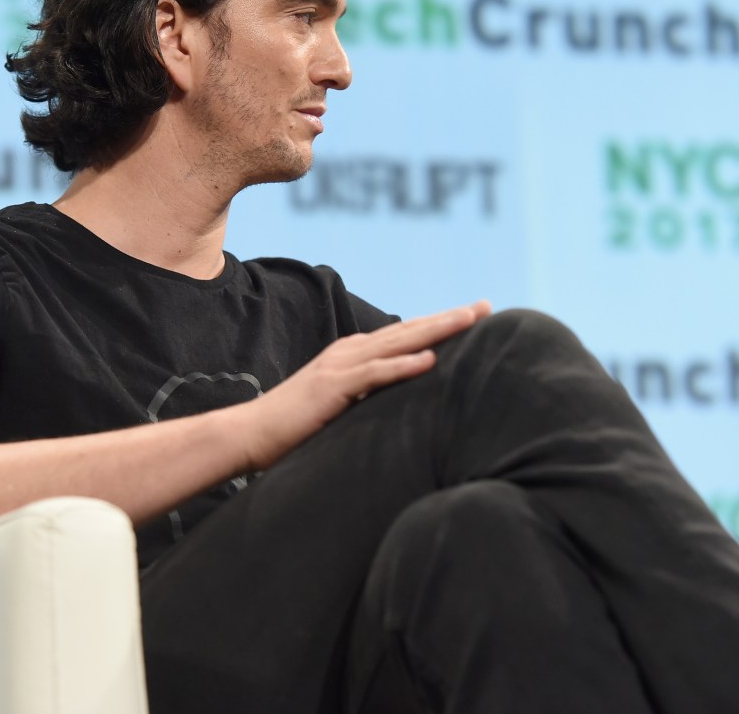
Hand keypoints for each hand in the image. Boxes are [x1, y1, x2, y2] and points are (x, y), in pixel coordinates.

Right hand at [238, 300, 491, 470]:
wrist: (251, 433)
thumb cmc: (295, 426)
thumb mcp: (341, 406)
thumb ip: (367, 397)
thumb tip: (399, 404)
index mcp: (353, 354)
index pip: (405, 334)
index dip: (440, 323)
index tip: (475, 314)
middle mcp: (350, 351)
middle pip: (409, 330)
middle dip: (449, 318)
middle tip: (486, 306)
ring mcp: (340, 366)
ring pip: (397, 343)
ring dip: (435, 330)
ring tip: (468, 319)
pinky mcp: (332, 387)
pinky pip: (374, 375)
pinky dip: (403, 366)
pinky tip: (430, 360)